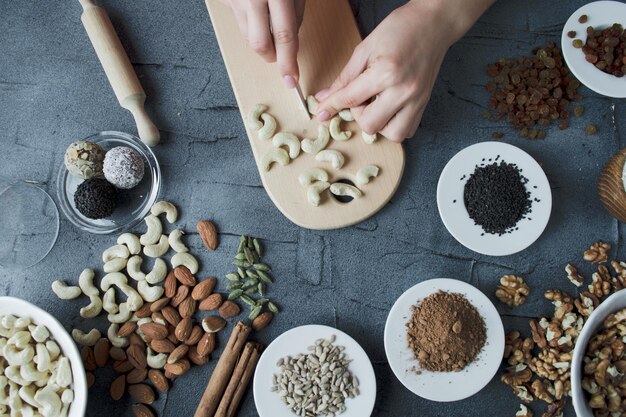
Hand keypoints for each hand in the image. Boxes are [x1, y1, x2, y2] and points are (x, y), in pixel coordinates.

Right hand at [220, 0, 305, 87]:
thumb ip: (295, 16)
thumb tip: (290, 46)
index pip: (283, 36)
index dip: (288, 62)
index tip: (291, 80)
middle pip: (260, 45)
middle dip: (273, 56)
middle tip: (280, 48)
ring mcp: (235, 1)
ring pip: (248, 37)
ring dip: (262, 38)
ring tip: (269, 16)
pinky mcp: (225, 2)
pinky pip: (240, 23)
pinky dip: (251, 23)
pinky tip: (255, 8)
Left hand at [315, 0, 491, 141]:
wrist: (433, 23)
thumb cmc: (400, 28)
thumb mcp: (365, 48)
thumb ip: (345, 77)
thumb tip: (325, 98)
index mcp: (386, 73)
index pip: (350, 99)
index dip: (331, 107)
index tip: (320, 114)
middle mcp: (403, 91)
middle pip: (370, 124)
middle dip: (358, 114)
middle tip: (360, 97)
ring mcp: (417, 100)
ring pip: (391, 134)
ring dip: (378, 124)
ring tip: (376, 104)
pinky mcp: (424, 104)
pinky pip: (407, 130)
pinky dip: (393, 125)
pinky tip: (389, 109)